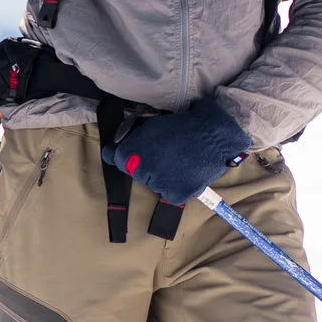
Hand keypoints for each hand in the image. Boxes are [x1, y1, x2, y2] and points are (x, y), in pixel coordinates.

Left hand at [101, 96, 251, 202]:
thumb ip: (127, 140)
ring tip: (180, 162)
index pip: (118, 161)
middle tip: (168, 154)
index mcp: (131, 152)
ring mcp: (158, 184)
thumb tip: (108, 154)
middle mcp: (141, 169)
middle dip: (149, 166)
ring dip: (164, 177)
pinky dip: (177, 187)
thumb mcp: (150, 126)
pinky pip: (171, 195)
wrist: (213, 135)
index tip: (147, 150)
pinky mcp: (175, 194)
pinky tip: (186, 173)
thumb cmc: (181, 126)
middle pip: (138, 174)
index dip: (133, 154)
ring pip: (154, 185)